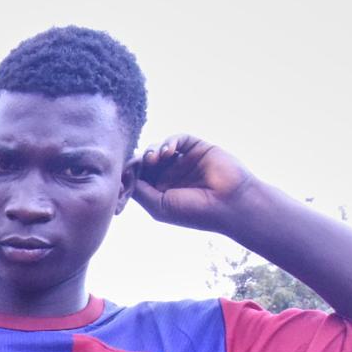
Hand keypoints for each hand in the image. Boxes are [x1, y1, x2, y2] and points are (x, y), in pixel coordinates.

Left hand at [129, 134, 255, 232]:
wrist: (230, 204)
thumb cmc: (195, 212)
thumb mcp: (159, 206)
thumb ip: (139, 191)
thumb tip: (124, 174)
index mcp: (160, 192)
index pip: (138, 178)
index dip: (128, 174)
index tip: (121, 175)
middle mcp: (171, 176)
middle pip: (145, 161)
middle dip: (138, 161)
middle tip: (138, 164)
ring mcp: (184, 161)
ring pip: (159, 149)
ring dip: (152, 151)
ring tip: (154, 159)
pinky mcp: (197, 148)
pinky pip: (178, 138)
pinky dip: (169, 141)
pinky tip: (168, 151)